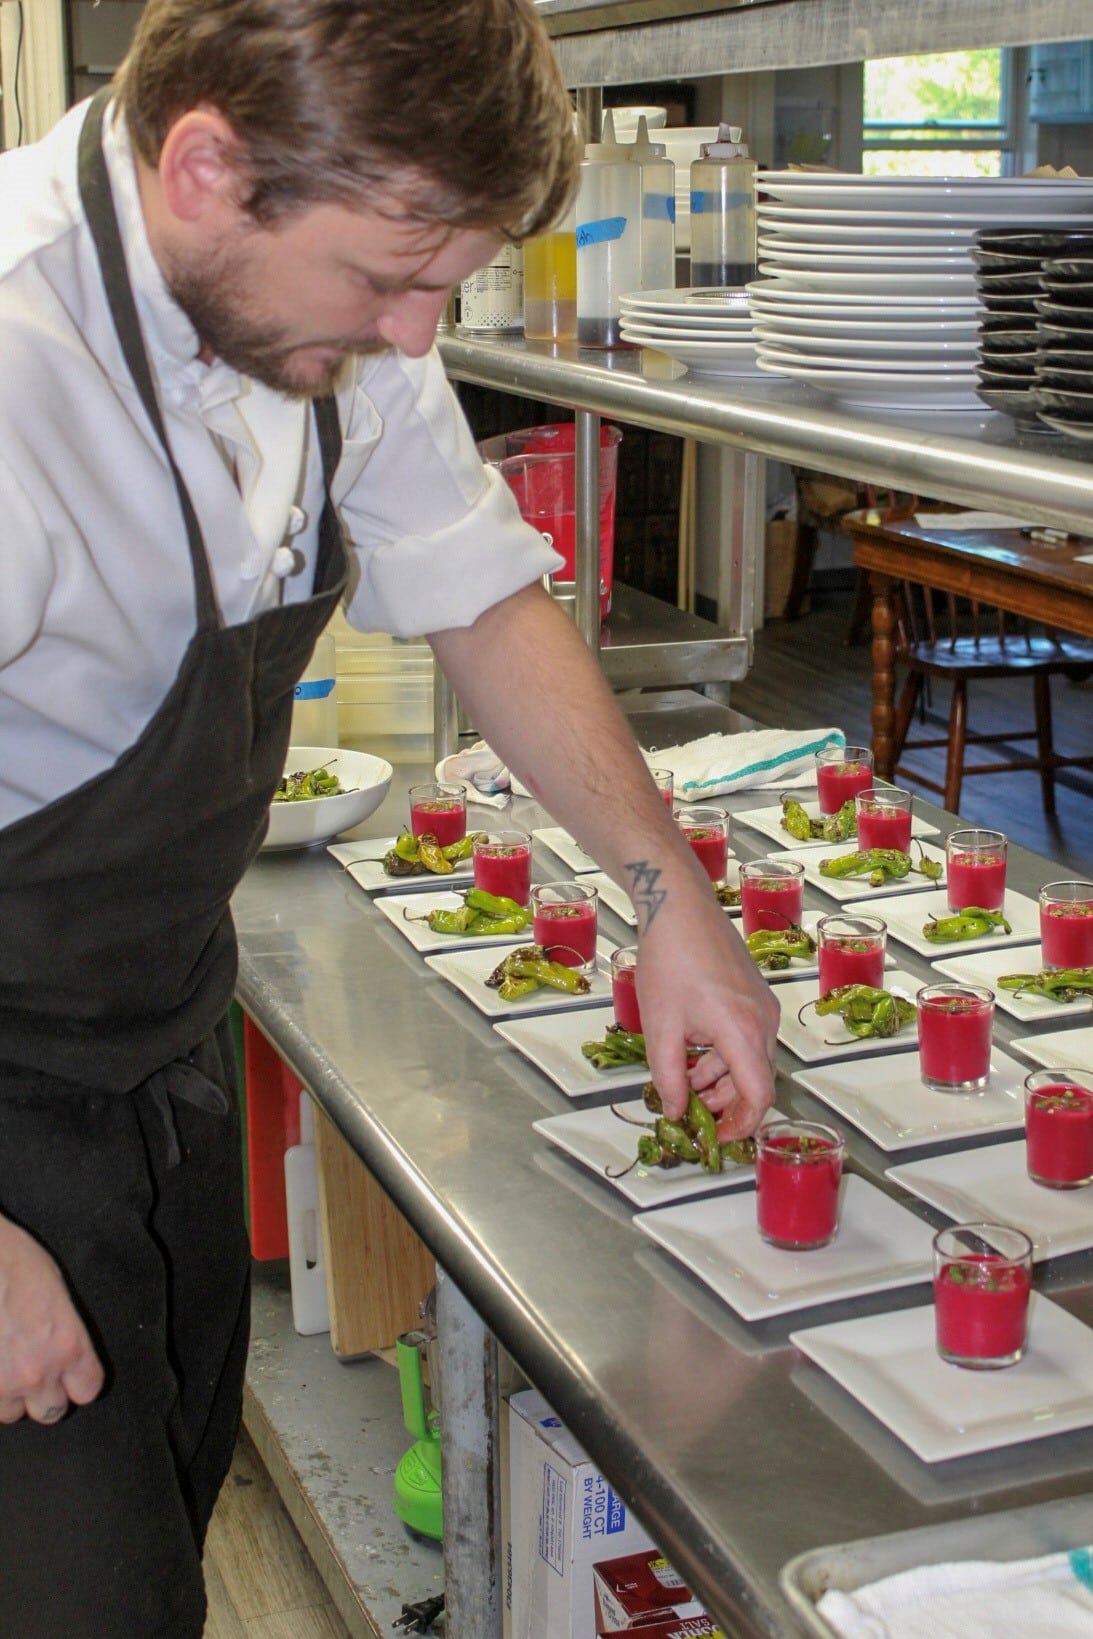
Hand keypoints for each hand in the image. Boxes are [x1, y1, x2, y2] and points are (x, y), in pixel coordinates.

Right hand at [0, 1217, 103, 1424]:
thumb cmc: (13, 1261)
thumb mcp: (57, 1292)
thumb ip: (65, 1332)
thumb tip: (65, 1353)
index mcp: (68, 1345)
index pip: (88, 1390)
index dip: (78, 1382)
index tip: (70, 1375)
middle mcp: (37, 1372)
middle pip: (52, 1411)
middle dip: (44, 1394)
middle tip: (32, 1370)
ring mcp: (1, 1382)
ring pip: (11, 1413)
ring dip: (9, 1395)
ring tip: (4, 1364)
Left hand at [635, 872, 778, 1136]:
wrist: (679, 907)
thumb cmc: (669, 961)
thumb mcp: (660, 1027)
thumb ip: (669, 1077)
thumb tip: (675, 1111)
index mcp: (743, 1032)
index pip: (759, 1097)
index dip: (741, 1126)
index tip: (716, 1138)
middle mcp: (764, 1021)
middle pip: (755, 1081)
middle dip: (724, 1102)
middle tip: (690, 1109)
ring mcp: (763, 1006)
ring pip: (750, 1060)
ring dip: (720, 1077)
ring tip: (683, 1077)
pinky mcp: (756, 995)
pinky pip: (746, 1037)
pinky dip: (724, 1053)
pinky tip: (692, 1049)